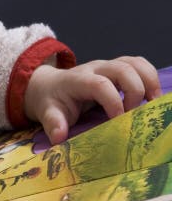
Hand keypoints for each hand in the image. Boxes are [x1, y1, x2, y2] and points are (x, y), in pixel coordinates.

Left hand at [24, 56, 161, 144]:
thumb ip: (53, 123)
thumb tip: (59, 137)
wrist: (50, 85)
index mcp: (77, 80)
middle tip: (134, 115)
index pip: (100, 84)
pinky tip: (151, 97)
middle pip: (123, 69)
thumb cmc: (52, 101)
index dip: (113, 101)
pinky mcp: (117, 68)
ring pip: (135, 63)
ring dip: (148, 82)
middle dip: (135, 91)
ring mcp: (108, 66)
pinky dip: (150, 78)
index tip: (119, 121)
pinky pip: (139, 65)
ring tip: (152, 103)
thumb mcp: (47, 112)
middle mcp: (95, 68)